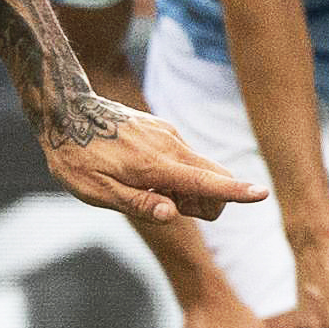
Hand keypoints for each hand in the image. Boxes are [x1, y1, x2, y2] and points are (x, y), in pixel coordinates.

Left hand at [41, 97, 265, 222]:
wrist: (65, 112)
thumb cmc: (76, 158)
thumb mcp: (97, 191)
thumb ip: (138, 204)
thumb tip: (173, 215)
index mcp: (155, 165)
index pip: (206, 181)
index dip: (235, 192)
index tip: (263, 194)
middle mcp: (170, 145)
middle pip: (215, 178)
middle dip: (207, 202)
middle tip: (163, 204)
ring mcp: (169, 134)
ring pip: (201, 168)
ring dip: (189, 189)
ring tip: (145, 188)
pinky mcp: (164, 129)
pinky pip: (186, 157)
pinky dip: (178, 173)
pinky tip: (142, 172)